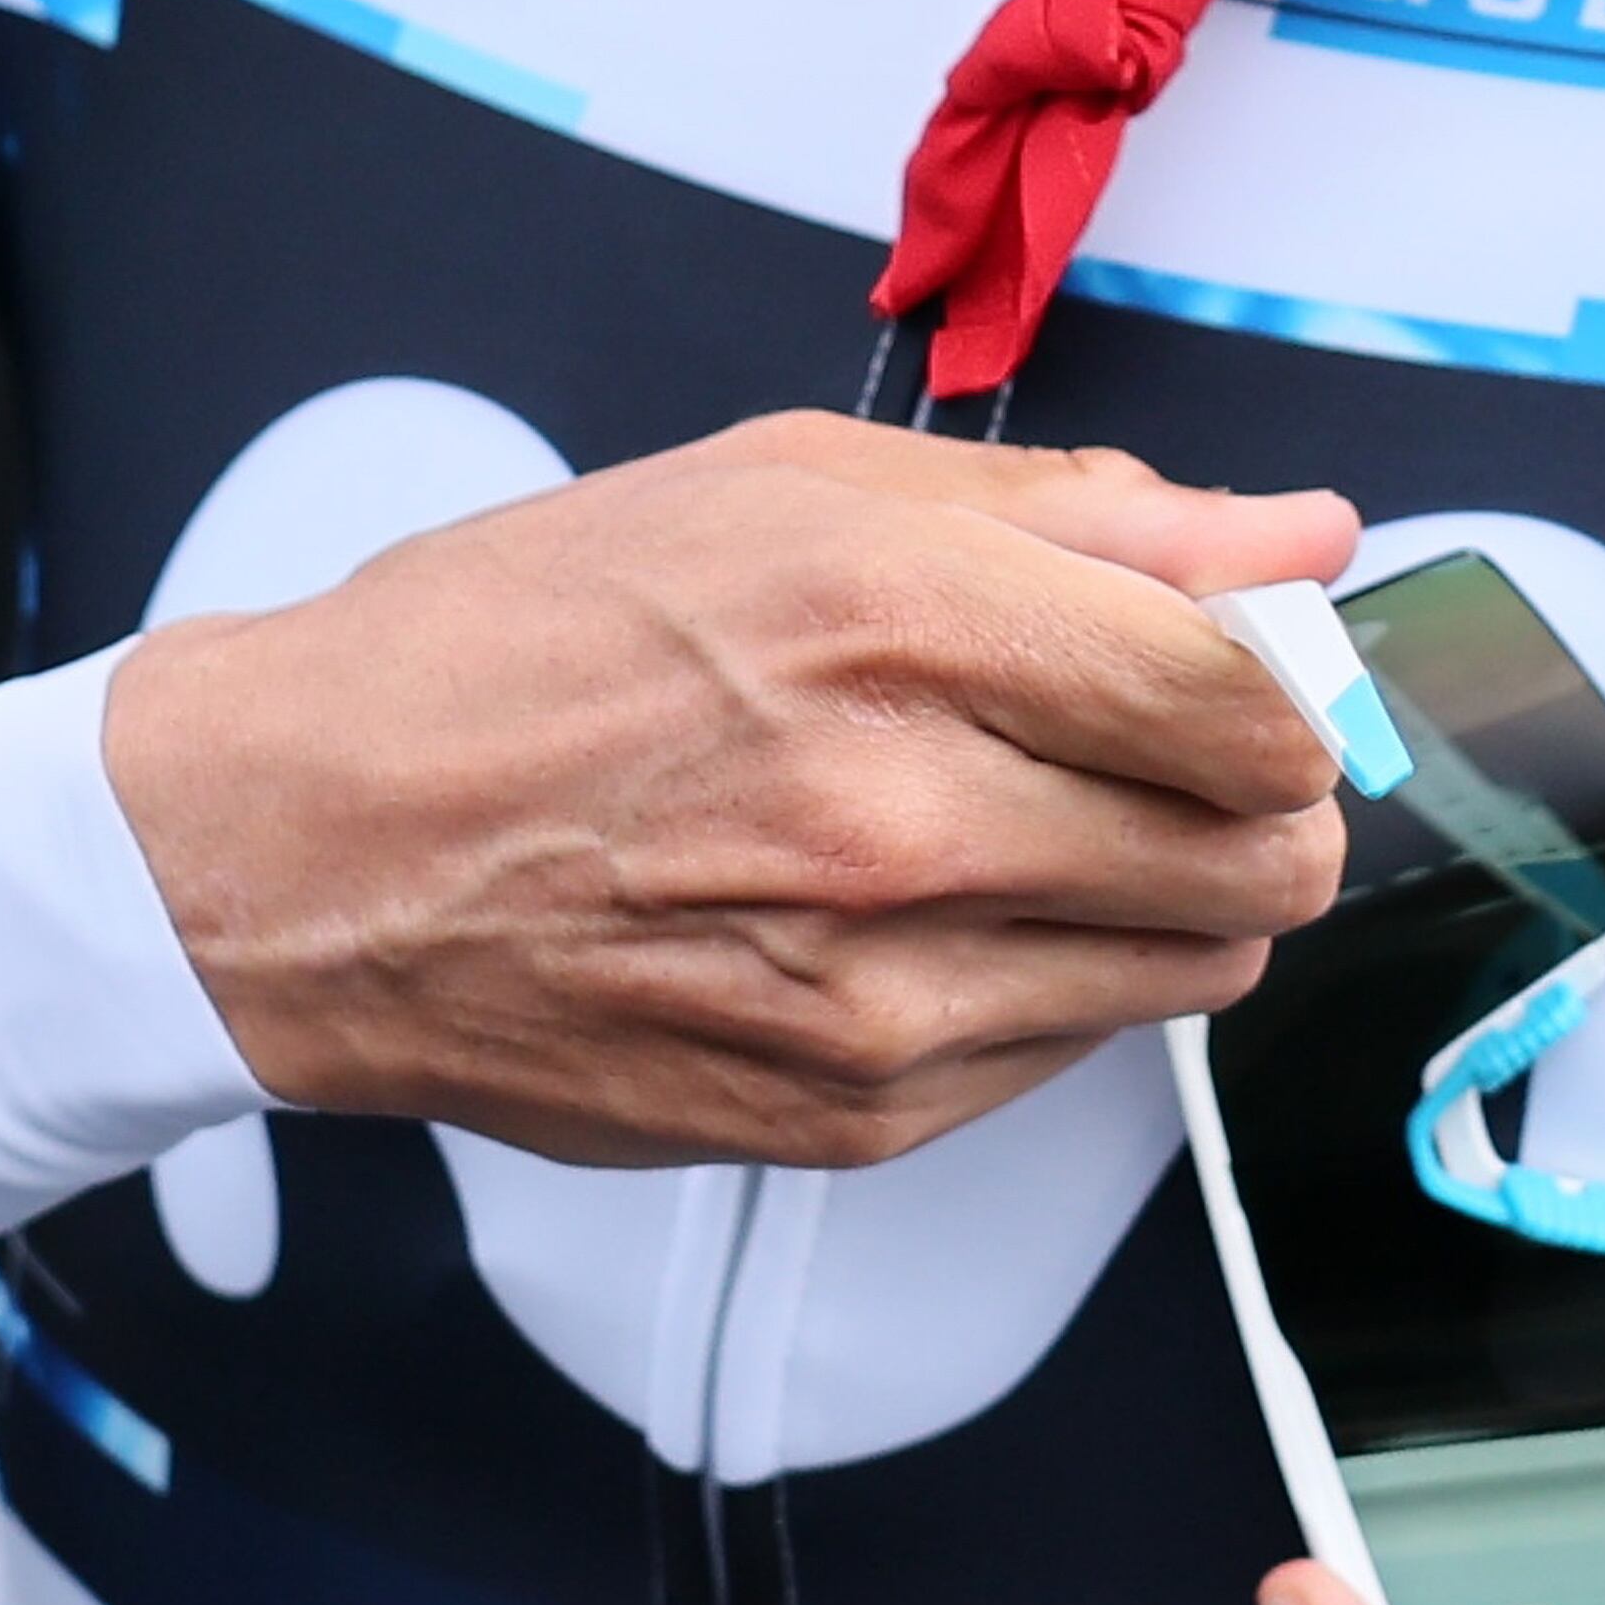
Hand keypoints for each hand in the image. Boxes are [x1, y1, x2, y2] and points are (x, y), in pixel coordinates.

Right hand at [99, 410, 1350, 1167]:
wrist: (309, 851)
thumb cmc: (521, 645)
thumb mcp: (791, 489)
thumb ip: (1080, 517)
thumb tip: (1296, 535)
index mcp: (896, 622)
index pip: (1248, 702)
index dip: (1290, 691)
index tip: (1256, 679)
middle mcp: (901, 819)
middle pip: (1261, 858)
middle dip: (1259, 804)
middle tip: (1176, 759)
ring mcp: (878, 992)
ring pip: (1191, 972)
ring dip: (1167, 901)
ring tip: (1036, 829)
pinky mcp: (849, 1115)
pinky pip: (1065, 1054)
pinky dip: (1047, 983)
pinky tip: (926, 913)